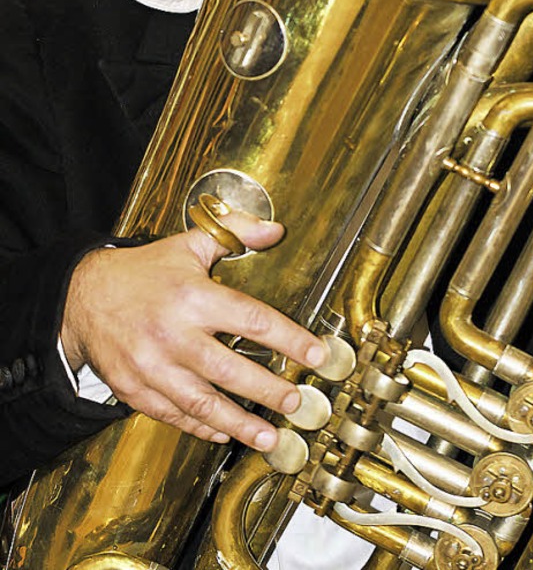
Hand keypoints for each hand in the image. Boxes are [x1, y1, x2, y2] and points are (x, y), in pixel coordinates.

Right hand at [60, 213, 326, 451]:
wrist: (81, 297)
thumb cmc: (143, 271)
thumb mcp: (187, 244)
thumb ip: (234, 234)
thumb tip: (276, 230)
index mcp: (192, 297)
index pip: (252, 319)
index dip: (289, 339)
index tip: (316, 355)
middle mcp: (173, 335)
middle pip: (231, 370)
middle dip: (269, 391)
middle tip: (297, 403)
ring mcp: (152, 368)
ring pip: (203, 404)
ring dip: (240, 424)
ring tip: (270, 437)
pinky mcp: (135, 390)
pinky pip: (174, 416)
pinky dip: (201, 428)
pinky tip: (225, 433)